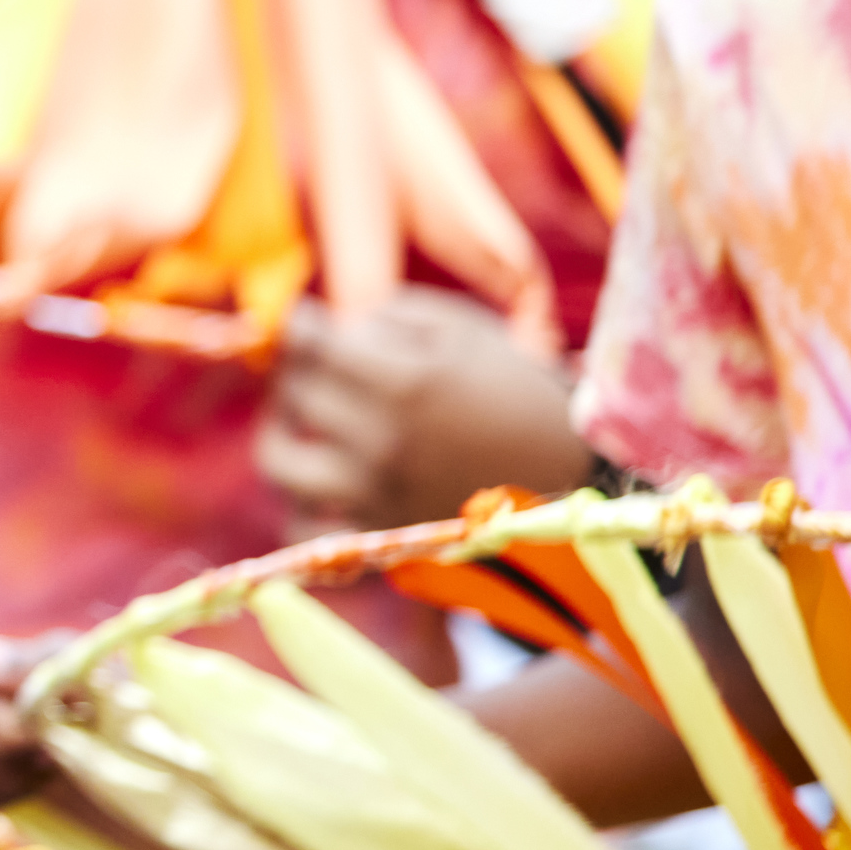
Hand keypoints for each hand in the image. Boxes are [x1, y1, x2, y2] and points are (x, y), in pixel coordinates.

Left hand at [254, 286, 587, 534]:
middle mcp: (384, 439)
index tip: (303, 322)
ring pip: (279, 463)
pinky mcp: (381, 533)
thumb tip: (327, 322)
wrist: (571, 468)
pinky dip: (300, 507)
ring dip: (280, 436)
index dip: (298, 326)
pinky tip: (319, 484)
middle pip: (295, 396)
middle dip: (298, 372)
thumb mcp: (464, 329)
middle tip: (316, 367)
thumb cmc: (515, 387)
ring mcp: (378, 492)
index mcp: (406, 381)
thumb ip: (389, 316)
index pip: (310, 344)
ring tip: (300, 426)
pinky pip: (304, 527)